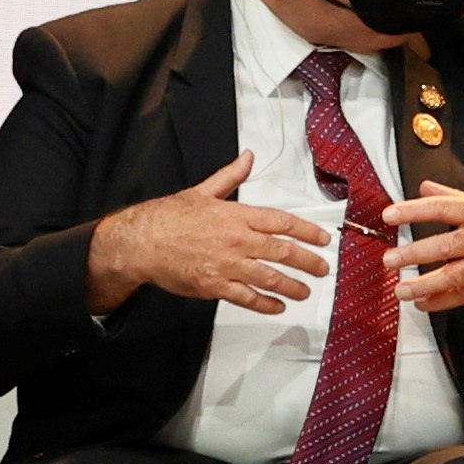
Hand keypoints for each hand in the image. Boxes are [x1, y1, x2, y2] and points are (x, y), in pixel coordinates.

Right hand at [86, 152, 330, 315]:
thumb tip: (247, 158)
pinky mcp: (215, 286)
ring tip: (305, 291)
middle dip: (308, 262)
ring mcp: (227, 265)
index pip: (283, 222)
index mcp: (237, 215)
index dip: (308, 231)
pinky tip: (277, 305)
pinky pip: (248, 297)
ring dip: (292, 286)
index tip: (323, 239)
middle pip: (283, 251)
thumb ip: (230, 176)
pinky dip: (266, 303)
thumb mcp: (202, 191)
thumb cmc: (168, 217)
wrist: (140, 241)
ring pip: (270, 277)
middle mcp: (237, 240)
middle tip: (322, 268)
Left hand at [383, 181, 463, 314]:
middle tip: (390, 259)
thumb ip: (454, 197)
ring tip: (401, 290)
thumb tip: (425, 187)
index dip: (414, 211)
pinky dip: (443, 301)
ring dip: (424, 284)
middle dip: (414, 254)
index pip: (441, 208)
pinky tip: (424, 303)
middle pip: (445, 245)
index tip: (390, 215)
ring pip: (454, 275)